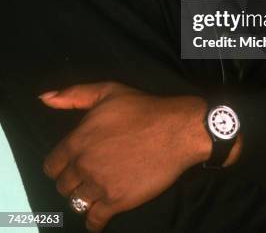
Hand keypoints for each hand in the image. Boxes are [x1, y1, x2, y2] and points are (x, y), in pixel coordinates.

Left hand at [39, 82, 211, 231]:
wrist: (175, 130)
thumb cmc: (142, 108)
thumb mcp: (107, 91)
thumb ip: (73, 95)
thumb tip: (45, 98)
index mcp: (78, 140)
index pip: (52, 165)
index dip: (60, 166)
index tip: (69, 165)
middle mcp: (84, 165)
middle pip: (63, 186)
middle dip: (72, 182)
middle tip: (86, 176)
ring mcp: (100, 185)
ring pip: (77, 202)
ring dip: (83, 198)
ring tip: (94, 192)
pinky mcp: (118, 201)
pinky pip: (94, 220)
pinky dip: (94, 222)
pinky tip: (98, 217)